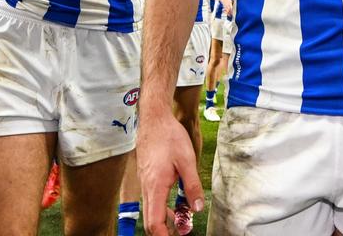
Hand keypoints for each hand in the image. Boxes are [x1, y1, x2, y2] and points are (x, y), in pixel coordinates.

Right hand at [138, 108, 204, 234]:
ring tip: (181, 222)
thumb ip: (192, 185)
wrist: (154, 119)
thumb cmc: (169, 136)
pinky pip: (152, 198)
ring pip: (151, 209)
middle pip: (150, 220)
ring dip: (164, 219)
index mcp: (156, 186)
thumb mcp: (187, 160)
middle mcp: (147, 187)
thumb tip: (197, 208)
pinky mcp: (146, 176)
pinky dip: (162, 207)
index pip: (154, 222)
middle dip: (164, 231)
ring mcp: (145, 182)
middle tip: (181, 233)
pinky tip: (174, 205)